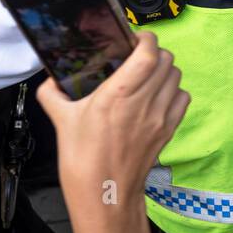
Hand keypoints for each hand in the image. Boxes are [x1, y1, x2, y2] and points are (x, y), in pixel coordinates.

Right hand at [37, 32, 189, 221]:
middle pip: (167, 60)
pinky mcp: (168, 130)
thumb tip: (50, 81)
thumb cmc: (83, 160)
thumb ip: (52, 94)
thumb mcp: (61, 120)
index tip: (136, 39)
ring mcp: (159, 117)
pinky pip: (182, 98)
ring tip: (148, 75)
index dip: (146, 39)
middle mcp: (143, 103)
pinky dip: (174, 91)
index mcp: (117, 95)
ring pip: (177, 77)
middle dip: (154, 52)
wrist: (104, 193)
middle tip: (139, 56)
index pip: (148, 53)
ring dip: (165, 70)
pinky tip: (158, 96)